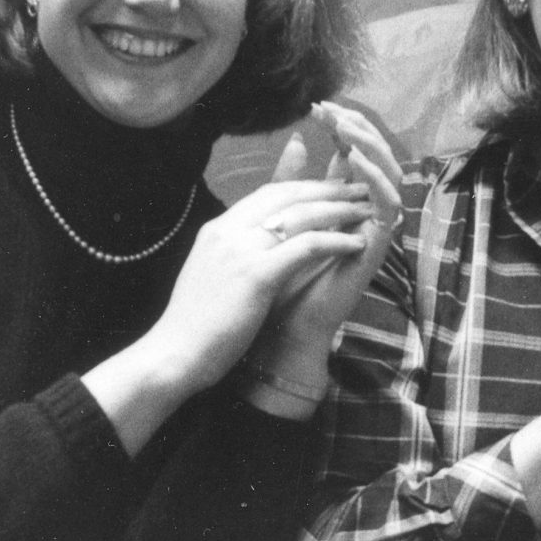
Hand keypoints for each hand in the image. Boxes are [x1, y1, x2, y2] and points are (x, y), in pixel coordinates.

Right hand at [132, 137, 374, 399]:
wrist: (174, 354)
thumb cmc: (196, 326)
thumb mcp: (212, 276)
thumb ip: (234, 254)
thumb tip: (255, 251)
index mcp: (218, 229)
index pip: (267, 193)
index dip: (304, 186)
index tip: (331, 189)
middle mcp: (228, 230)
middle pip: (287, 194)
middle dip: (327, 188)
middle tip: (358, 188)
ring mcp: (241, 250)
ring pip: (301, 214)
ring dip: (339, 209)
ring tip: (366, 209)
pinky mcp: (256, 274)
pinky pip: (307, 246)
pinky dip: (336, 241)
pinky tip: (357, 243)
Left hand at [249, 102, 405, 390]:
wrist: (283, 328)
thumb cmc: (282, 279)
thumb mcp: (283, 217)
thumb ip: (292, 180)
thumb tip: (299, 138)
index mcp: (344, 203)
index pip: (354, 155)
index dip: (343, 127)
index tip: (317, 106)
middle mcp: (365, 213)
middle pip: (377, 159)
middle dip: (358, 130)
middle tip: (333, 111)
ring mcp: (374, 230)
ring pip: (389, 177)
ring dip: (369, 148)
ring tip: (346, 127)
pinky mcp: (378, 247)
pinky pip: (388, 206)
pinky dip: (375, 180)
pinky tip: (355, 160)